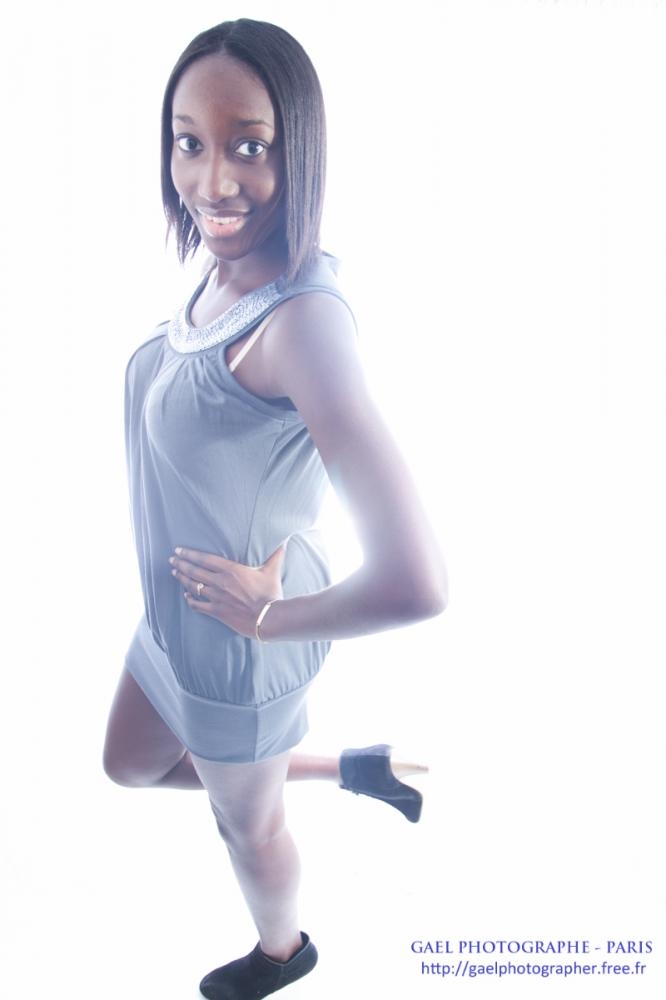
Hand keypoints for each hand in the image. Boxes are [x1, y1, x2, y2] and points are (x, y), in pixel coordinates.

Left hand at [169, 543, 286, 637]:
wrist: (269, 618)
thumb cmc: (271, 593)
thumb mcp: (272, 571)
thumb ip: (275, 555)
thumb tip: (284, 542)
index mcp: (231, 570)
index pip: (204, 559)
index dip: (189, 554)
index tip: (179, 550)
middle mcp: (220, 582)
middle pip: (195, 571)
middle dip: (181, 564)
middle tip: (172, 559)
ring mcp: (217, 598)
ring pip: (193, 587)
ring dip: (182, 579)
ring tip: (174, 573)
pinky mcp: (218, 612)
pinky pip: (199, 605)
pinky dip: (190, 600)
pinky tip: (185, 597)